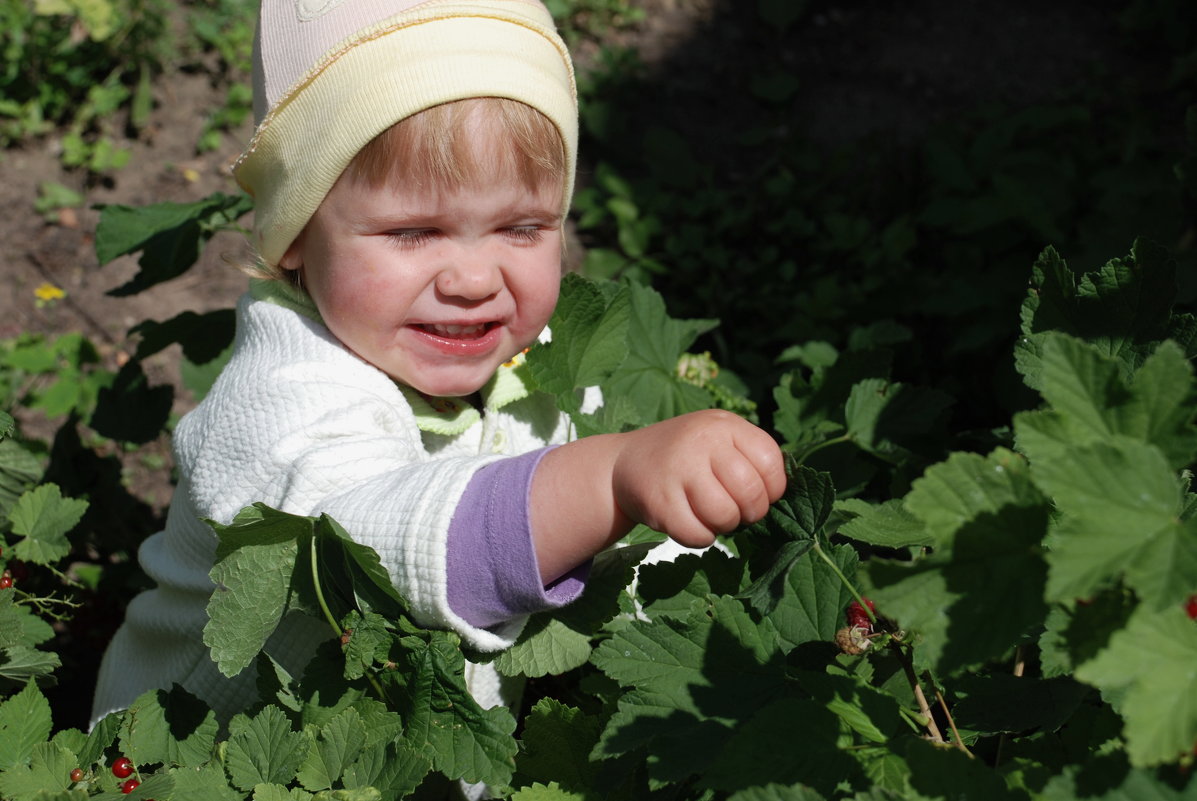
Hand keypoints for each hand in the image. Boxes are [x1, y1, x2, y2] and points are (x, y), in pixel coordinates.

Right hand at [611, 410, 785, 547]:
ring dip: (724, 526)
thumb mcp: (718, 439)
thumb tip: (779, 497)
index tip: (757, 495)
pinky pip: (698, 535)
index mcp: (724, 424)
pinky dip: (701, 538)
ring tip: (710, 515)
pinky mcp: (659, 501)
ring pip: (725, 516)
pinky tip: (691, 523)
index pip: (771, 462)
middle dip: (750, 513)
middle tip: (736, 512)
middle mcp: (702, 441)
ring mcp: (678, 469)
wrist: (625, 462)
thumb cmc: (686, 457)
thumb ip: (749, 458)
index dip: (772, 489)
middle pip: (751, 493)